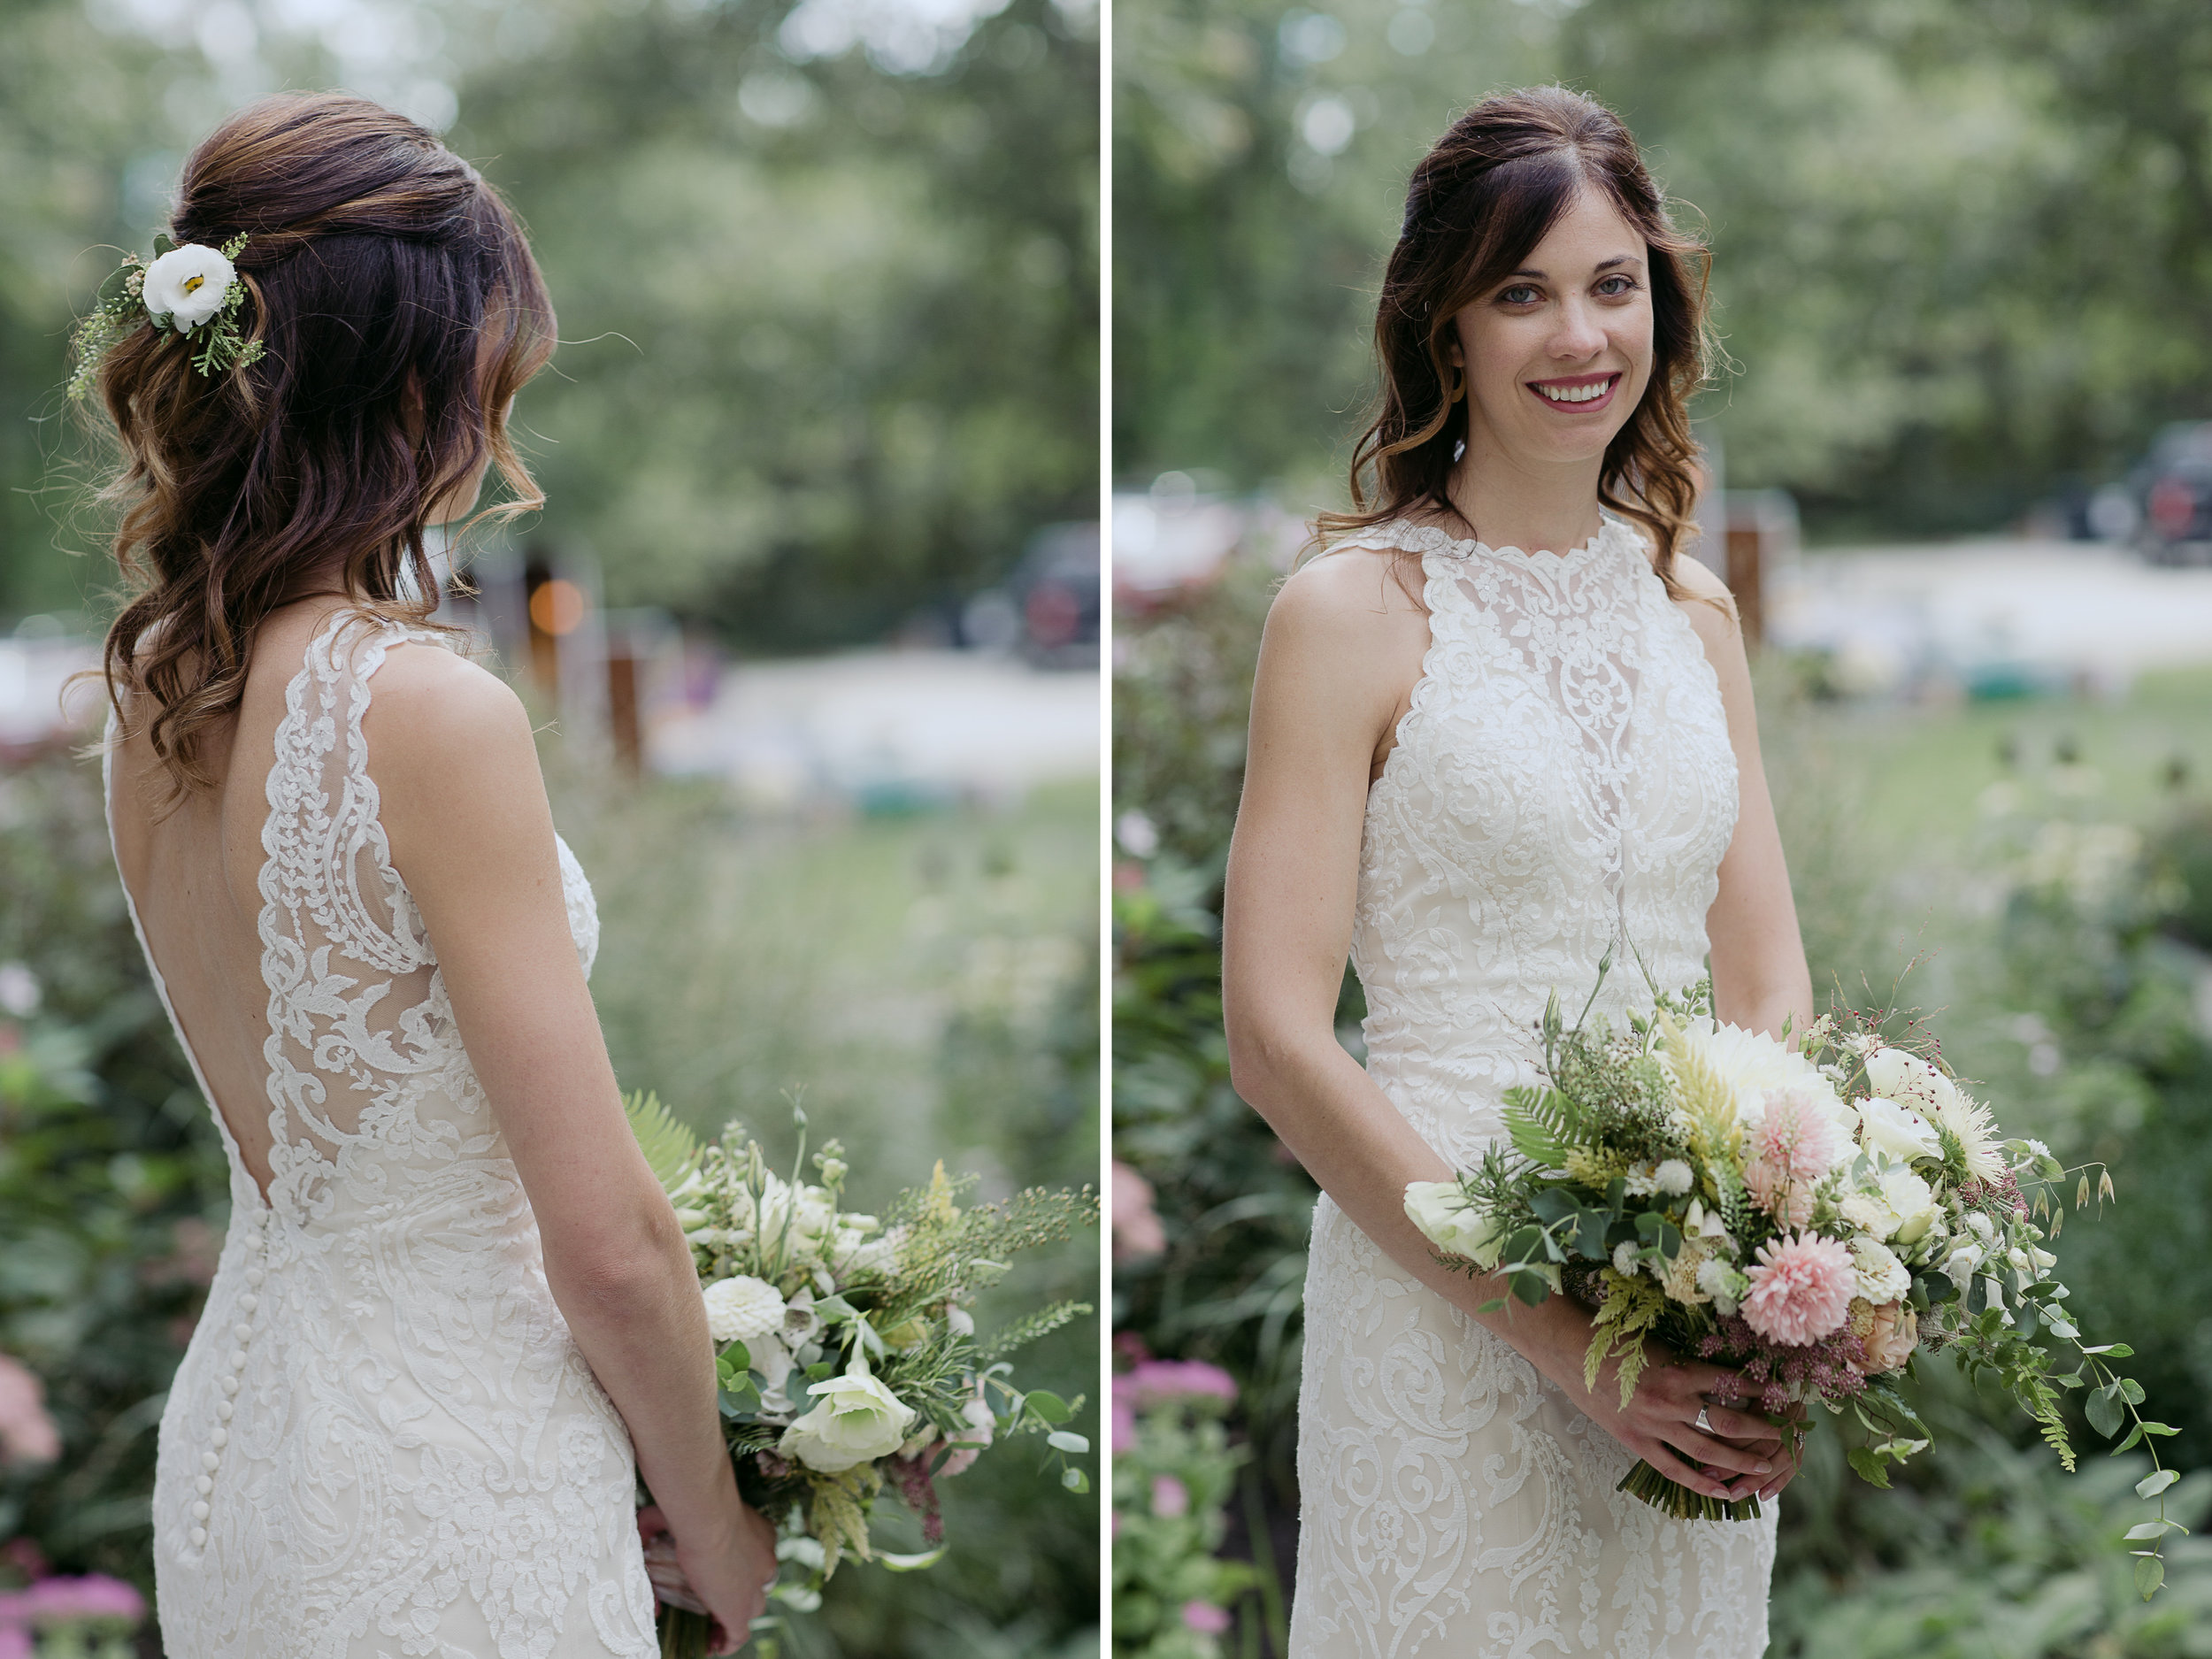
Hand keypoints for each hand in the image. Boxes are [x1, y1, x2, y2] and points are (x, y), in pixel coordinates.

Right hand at [636, 1502, 779, 1654]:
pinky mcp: (741, 1610)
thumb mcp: (675, 1513)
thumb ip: (655, 1523)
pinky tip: (713, 1646)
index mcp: (760, 1536)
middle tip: (716, 1603)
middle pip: (757, 1585)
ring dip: (732, 1620)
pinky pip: (738, 1635)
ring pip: (751, 1610)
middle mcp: (766, 1563)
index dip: (741, 1570)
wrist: (708, 1522)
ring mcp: (756, 1589)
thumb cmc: (694, 1510)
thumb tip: (640, 1533)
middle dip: (740, 1595)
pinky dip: (727, 1642)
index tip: (722, 1577)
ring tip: (713, 1630)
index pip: (757, 1558)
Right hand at [1582, 1355, 1791, 1503]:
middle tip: (1786, 1436)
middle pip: (1728, 1423)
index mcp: (1680, 1370)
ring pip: (1707, 1451)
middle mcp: (1672, 1401)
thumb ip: (1689, 1363)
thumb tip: (1725, 1376)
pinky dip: (1700, 1484)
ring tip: (1766, 1468)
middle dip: (1761, 1431)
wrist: (1570, 1351)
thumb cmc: (1615, 1339)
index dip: (1761, 1393)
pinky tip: (1722, 1493)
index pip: (1733, 1385)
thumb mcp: (1659, 1344)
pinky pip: (1673, 1469)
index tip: (1782, 1396)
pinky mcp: (1636, 1441)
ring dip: (1740, 1461)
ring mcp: (1653, 1425)